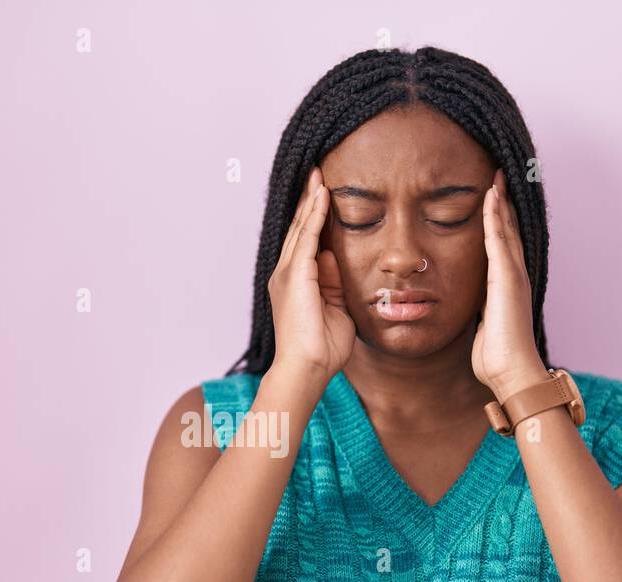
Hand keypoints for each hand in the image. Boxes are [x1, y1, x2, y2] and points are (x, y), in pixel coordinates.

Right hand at [266, 165, 354, 387]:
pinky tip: (323, 196)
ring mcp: (287, 274)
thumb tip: (332, 257)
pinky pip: (307, 237)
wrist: (307, 368)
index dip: (313, 217)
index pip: (305, 243)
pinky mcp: (295, 275)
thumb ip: (334, 283)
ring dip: (311, 201)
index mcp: (295, 284)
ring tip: (319, 175)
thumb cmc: (322, 349)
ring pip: (301, 228)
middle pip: (299, 229)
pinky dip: (316, 215)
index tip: (323, 194)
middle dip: (309, 201)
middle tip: (317, 173)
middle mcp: (285, 275)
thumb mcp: (336, 308)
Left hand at [471, 168, 549, 399]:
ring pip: (505, 229)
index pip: (502, 245)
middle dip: (503, 204)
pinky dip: (494, 217)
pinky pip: (498, 240)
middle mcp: (513, 275)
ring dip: (500, 202)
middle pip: (508, 231)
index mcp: (506, 285)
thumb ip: (481, 312)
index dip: (498, 221)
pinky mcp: (506, 278)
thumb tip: (474, 312)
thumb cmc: (497, 356)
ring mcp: (512, 275)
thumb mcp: (484, 327)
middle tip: (498, 176)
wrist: (512, 371)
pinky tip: (490, 198)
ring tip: (496, 177)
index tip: (492, 199)